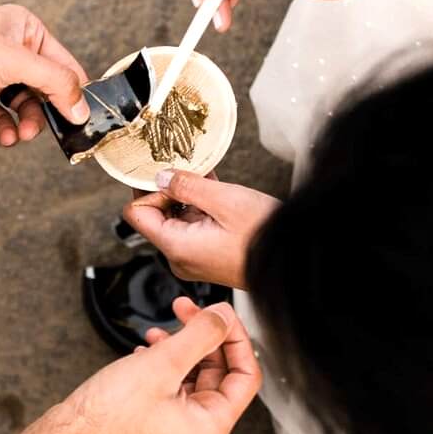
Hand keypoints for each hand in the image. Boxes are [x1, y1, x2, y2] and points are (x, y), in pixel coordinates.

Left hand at [0, 0, 90, 145]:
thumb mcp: (14, 60)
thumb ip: (53, 82)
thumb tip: (80, 106)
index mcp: (25, 30)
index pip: (63, 64)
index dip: (74, 92)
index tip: (82, 118)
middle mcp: (11, 51)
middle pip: (45, 89)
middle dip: (48, 111)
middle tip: (50, 130)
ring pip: (23, 106)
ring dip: (27, 123)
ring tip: (22, 133)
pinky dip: (5, 129)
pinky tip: (5, 137)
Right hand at [4, 298, 262, 433]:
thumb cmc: (108, 415)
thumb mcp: (163, 363)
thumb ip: (200, 334)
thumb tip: (223, 315)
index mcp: (211, 427)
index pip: (245, 377)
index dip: (236, 340)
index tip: (221, 315)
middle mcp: (199, 433)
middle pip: (219, 374)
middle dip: (202, 338)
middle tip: (186, 310)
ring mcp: (178, 430)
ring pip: (193, 378)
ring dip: (180, 348)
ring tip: (158, 331)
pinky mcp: (158, 424)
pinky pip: (173, 388)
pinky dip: (164, 365)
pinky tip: (146, 350)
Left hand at [120, 170, 279, 289]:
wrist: (295, 263)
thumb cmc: (264, 238)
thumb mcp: (225, 200)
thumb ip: (187, 186)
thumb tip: (161, 177)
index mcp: (177, 247)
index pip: (137, 214)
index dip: (150, 189)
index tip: (169, 173)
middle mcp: (180, 257)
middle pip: (156, 215)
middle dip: (172, 190)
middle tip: (192, 170)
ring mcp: (194, 258)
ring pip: (178, 218)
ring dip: (189, 196)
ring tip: (209, 179)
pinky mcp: (209, 255)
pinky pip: (195, 226)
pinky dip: (201, 207)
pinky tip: (217, 190)